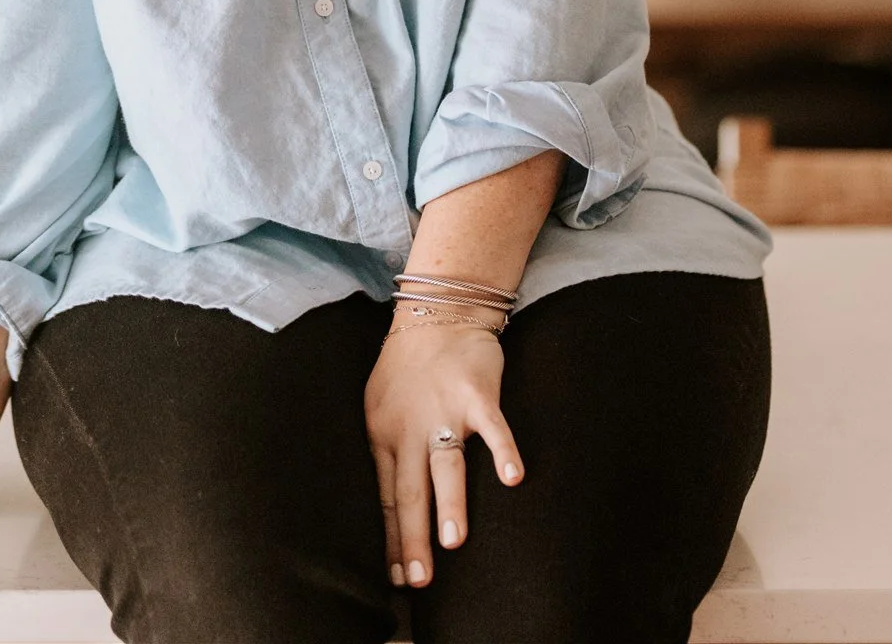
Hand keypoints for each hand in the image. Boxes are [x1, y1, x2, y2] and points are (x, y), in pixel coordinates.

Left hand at [363, 322, 522, 588]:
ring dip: (450, 503)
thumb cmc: (407, 365)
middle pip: (411, 491)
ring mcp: (445, 410)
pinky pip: (492, 426)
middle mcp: (410, 427)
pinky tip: (513, 477)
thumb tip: (390, 502)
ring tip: (453, 541)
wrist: (437, 311)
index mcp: (384, 433)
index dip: (391, 538)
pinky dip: (503, 450)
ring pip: (446, 465)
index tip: (397, 578)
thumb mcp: (379, 406)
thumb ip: (386, 449)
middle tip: (419, 580)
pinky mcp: (477, 394)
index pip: (387, 496)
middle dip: (413, 538)